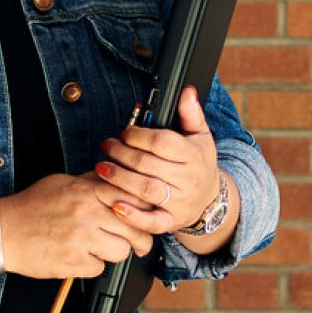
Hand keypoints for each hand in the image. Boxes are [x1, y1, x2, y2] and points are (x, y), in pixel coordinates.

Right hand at [0, 171, 153, 279]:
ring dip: (115, 253)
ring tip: (101, 249)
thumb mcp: (64, 182)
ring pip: (121, 251)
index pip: (134, 198)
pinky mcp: (73, 262)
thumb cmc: (32, 206)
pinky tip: (81, 257)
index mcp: (88, 190)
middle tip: (138, 244)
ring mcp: (81, 238)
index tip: (147, 218)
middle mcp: (87, 212)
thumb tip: (122, 182)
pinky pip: (100, 268)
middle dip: (140, 239)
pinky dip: (93, 266)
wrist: (3, 231)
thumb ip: (94, 182)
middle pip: (135, 228)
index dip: (146, 210)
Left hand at [95, 86, 219, 236]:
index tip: (124, 132)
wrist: (210, 200)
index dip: (139, 136)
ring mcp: (180, 202)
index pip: (162, 142)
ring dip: (120, 179)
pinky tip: (115, 205)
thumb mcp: (200, 136)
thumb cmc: (199, 163)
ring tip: (101, 168)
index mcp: (193, 155)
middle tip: (106, 146)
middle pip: (148, 164)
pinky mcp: (171, 221)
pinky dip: (132, 216)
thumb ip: (190, 113)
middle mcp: (188, 179)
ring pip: (146, 190)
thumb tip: (186, 91)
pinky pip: (151, 222)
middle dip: (122, 154)